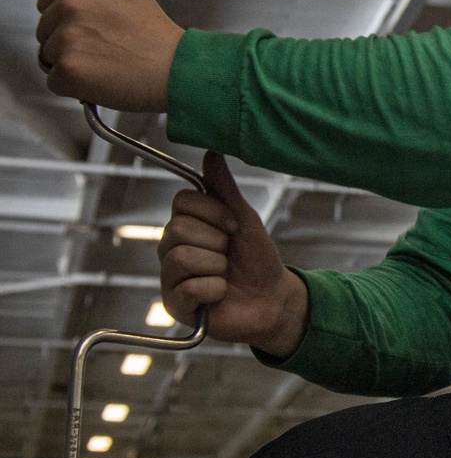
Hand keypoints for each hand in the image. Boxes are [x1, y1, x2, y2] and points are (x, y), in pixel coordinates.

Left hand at [35, 0, 183, 111]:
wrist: (178, 68)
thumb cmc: (155, 36)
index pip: (47, 1)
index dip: (69, 20)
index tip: (93, 30)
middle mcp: (71, 4)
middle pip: (45, 30)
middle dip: (68, 42)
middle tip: (105, 49)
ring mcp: (67, 37)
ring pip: (49, 56)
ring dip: (72, 64)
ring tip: (107, 63)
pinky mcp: (67, 69)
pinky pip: (55, 82)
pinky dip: (75, 87)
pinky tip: (101, 79)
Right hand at [158, 152, 308, 357]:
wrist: (274, 299)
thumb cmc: (258, 259)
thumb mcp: (244, 218)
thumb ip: (224, 188)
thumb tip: (211, 151)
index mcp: (186, 225)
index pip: (181, 201)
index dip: (213, 211)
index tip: (234, 226)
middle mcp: (171, 249)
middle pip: (177, 228)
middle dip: (217, 241)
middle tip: (230, 254)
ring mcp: (170, 278)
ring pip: (180, 257)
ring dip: (217, 266)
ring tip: (226, 274)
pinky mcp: (175, 306)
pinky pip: (188, 289)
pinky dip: (215, 289)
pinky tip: (221, 294)